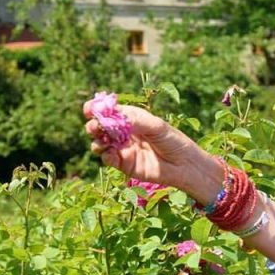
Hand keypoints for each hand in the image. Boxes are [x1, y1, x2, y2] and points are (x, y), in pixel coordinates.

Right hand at [83, 102, 203, 191]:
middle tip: (95, 126)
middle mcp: (125, 132)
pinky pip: (108, 158)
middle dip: (94, 125)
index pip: (110, 111)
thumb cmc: (174, 141)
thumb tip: (114, 117)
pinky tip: (110, 153)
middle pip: (101, 127)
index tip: (89, 109)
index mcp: (132, 118)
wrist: (184, 165)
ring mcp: (123, 148)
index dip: (97, 109)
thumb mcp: (157, 126)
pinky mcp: (124, 164)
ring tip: (102, 140)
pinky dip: (105, 155)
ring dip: (97, 140)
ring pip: (101, 142)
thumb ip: (135, 121)